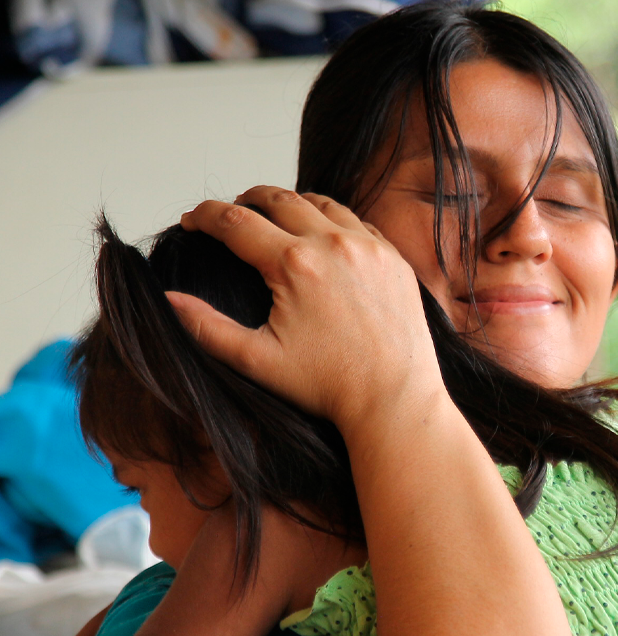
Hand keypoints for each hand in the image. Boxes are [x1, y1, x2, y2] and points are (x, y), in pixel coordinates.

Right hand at [173, 186, 445, 432]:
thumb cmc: (329, 385)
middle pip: (279, 199)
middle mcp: (334, 245)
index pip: (235, 222)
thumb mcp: (257, 360)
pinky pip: (359, 223)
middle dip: (247, 199)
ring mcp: (370, 248)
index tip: (192, 221)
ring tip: (275, 214)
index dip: (206, 217)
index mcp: (295, 264)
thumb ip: (206, 327)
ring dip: (292, 203)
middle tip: (232, 210)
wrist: (394, 398)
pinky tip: (323, 234)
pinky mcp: (394, 259)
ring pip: (323, 204)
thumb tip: (167, 299)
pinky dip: (334, 220)